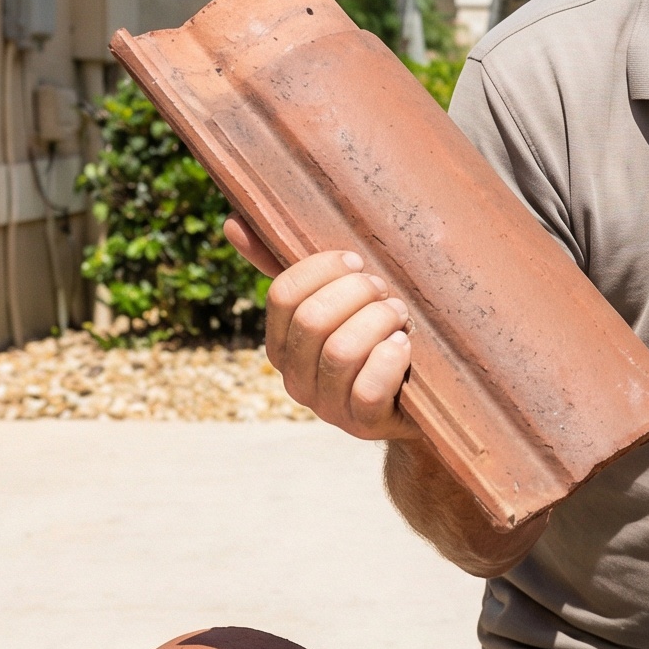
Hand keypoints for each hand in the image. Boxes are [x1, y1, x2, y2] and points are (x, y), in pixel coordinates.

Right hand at [226, 218, 417, 439]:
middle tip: (384, 290)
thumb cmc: (371, 338)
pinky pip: (367, 390)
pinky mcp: (363, 425)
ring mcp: (327, 406)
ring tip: (400, 315)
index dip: (323, 269)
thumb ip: (290, 270)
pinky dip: (389, 360)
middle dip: (357, 294)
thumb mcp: (333, 304)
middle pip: (312, 320)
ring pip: (340, 352)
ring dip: (379, 321)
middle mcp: (296, 378)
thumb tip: (233, 224)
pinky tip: (404, 345)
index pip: (283, 295)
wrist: (415, 402)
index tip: (356, 262)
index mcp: (281, 344)